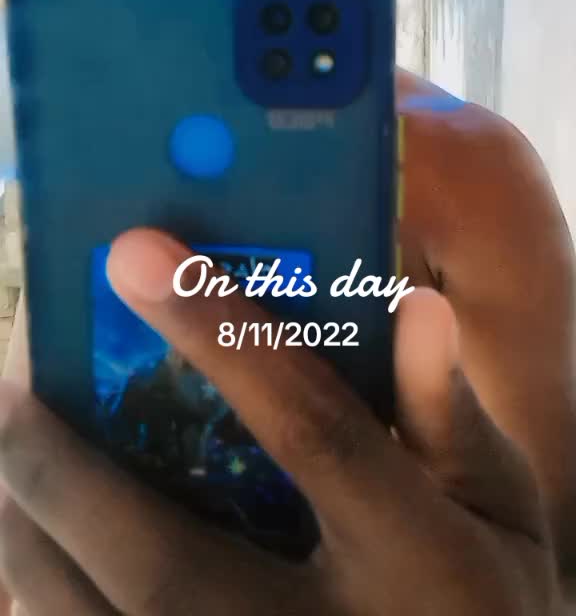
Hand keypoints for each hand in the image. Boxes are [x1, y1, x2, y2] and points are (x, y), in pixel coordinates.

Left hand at [0, 229, 560, 614]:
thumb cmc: (489, 609)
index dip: (220, 336)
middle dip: (70, 474)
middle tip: (6, 387)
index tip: (133, 251)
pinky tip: (23, 555)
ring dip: (33, 545)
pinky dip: (47, 612)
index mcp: (417, 562)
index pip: (311, 430)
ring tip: (1, 457)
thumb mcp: (502, 513)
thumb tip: (416, 305)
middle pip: (168, 561)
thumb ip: (453, 417)